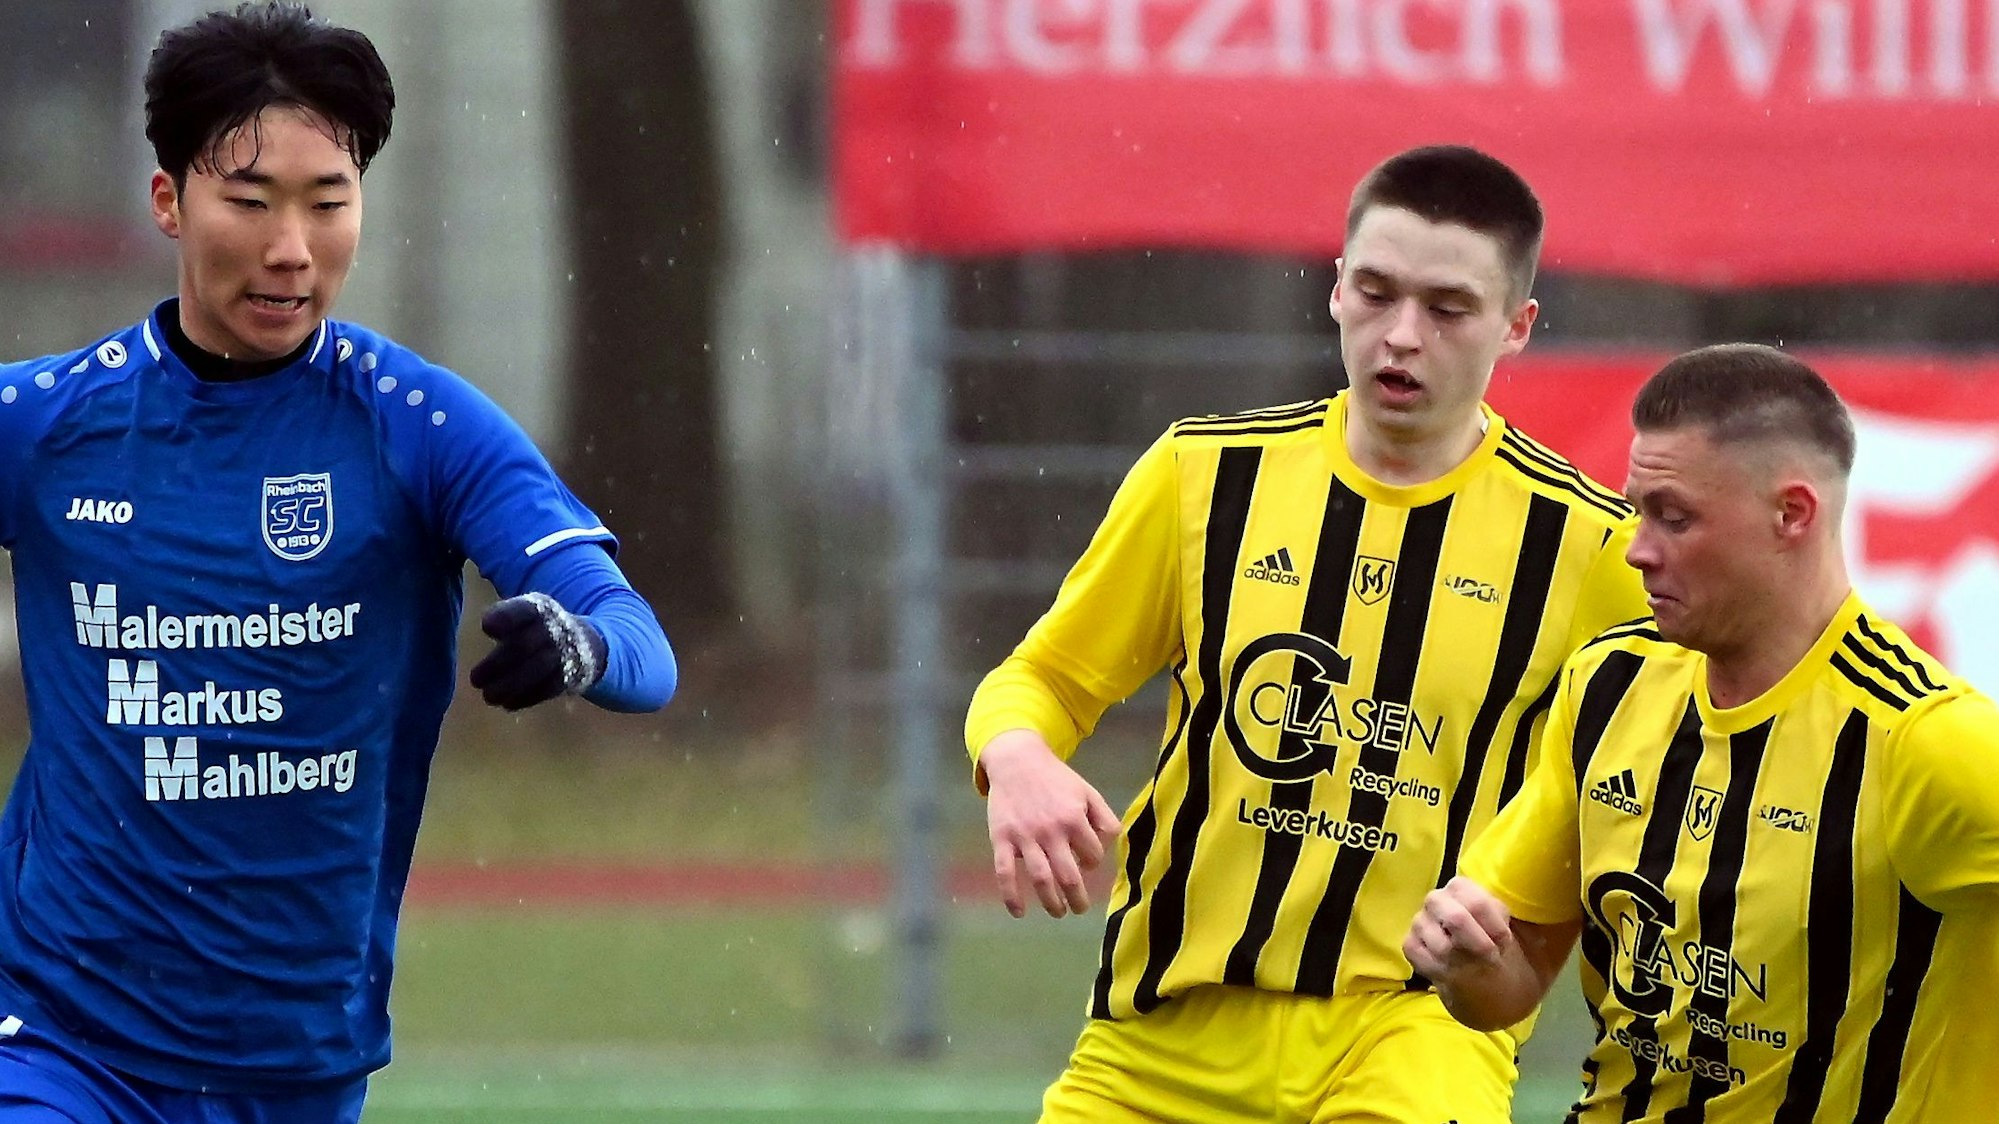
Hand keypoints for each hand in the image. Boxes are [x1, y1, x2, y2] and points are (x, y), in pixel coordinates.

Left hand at [469, 593, 606, 710]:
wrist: (586, 642)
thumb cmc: (538, 628)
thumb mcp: (523, 615)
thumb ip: (502, 619)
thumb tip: (486, 628)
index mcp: (539, 609)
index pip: (522, 610)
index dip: (505, 618)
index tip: (486, 628)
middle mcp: (555, 628)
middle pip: (524, 645)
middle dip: (497, 663)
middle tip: (475, 679)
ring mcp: (566, 653)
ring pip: (536, 669)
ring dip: (509, 686)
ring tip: (489, 697)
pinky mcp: (571, 676)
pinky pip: (548, 689)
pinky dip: (526, 698)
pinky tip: (507, 704)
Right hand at [980, 731, 1122, 918]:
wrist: (1017, 760)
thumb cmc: (1055, 779)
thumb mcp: (1087, 792)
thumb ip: (1104, 818)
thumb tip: (1109, 846)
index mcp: (1074, 819)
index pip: (1092, 856)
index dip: (1092, 863)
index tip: (1086, 864)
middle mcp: (1051, 831)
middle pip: (1069, 876)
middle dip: (1078, 898)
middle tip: (1080, 908)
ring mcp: (1024, 837)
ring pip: (1041, 879)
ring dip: (1052, 902)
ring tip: (1059, 912)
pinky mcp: (1001, 839)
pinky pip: (1005, 872)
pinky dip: (1011, 896)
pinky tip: (1019, 912)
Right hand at [1404, 875, 1513, 981]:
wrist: (1477, 961)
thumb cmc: (1494, 937)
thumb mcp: (1511, 926)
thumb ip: (1520, 922)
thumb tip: (1541, 936)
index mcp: (1461, 887)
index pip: (1478, 903)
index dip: (1495, 927)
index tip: (1505, 942)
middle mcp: (1437, 899)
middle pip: (1457, 918)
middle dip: (1478, 943)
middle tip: (1492, 956)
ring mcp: (1420, 922)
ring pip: (1441, 944)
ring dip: (1463, 960)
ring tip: (1475, 965)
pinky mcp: (1409, 944)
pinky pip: (1422, 957)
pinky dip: (1441, 967)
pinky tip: (1452, 969)